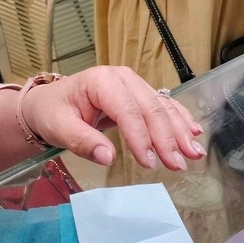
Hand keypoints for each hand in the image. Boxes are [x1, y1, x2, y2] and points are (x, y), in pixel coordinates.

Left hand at [22, 66, 206, 171]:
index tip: (149, 163)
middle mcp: (123, 78)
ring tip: (193, 153)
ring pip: (163, 107)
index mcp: (102, 81)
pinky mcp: (141, 94)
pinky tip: (194, 132)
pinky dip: (181, 119)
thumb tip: (108, 158)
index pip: (128, 111)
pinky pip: (165, 105)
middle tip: (178, 164)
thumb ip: (82, 141)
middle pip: (152, 109)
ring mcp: (135, 84)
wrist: (49, 102)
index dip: (141, 137)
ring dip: (180, 131)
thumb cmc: (52, 112)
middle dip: (168, 138)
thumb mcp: (58, 127)